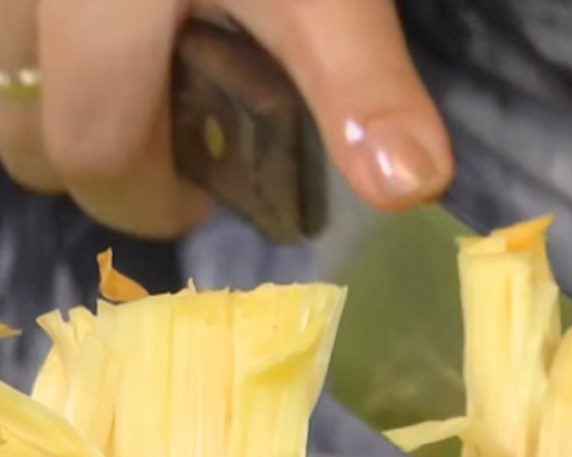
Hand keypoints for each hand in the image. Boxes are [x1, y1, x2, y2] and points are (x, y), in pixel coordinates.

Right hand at [0, 0, 453, 236]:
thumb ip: (359, 80)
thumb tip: (410, 186)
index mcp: (97, 5)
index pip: (93, 156)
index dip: (151, 202)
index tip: (203, 196)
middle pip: (22, 138)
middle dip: (100, 163)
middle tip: (170, 139)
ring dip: (60, 106)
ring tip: (134, 82)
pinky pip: (2, 27)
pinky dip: (39, 44)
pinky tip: (100, 23)